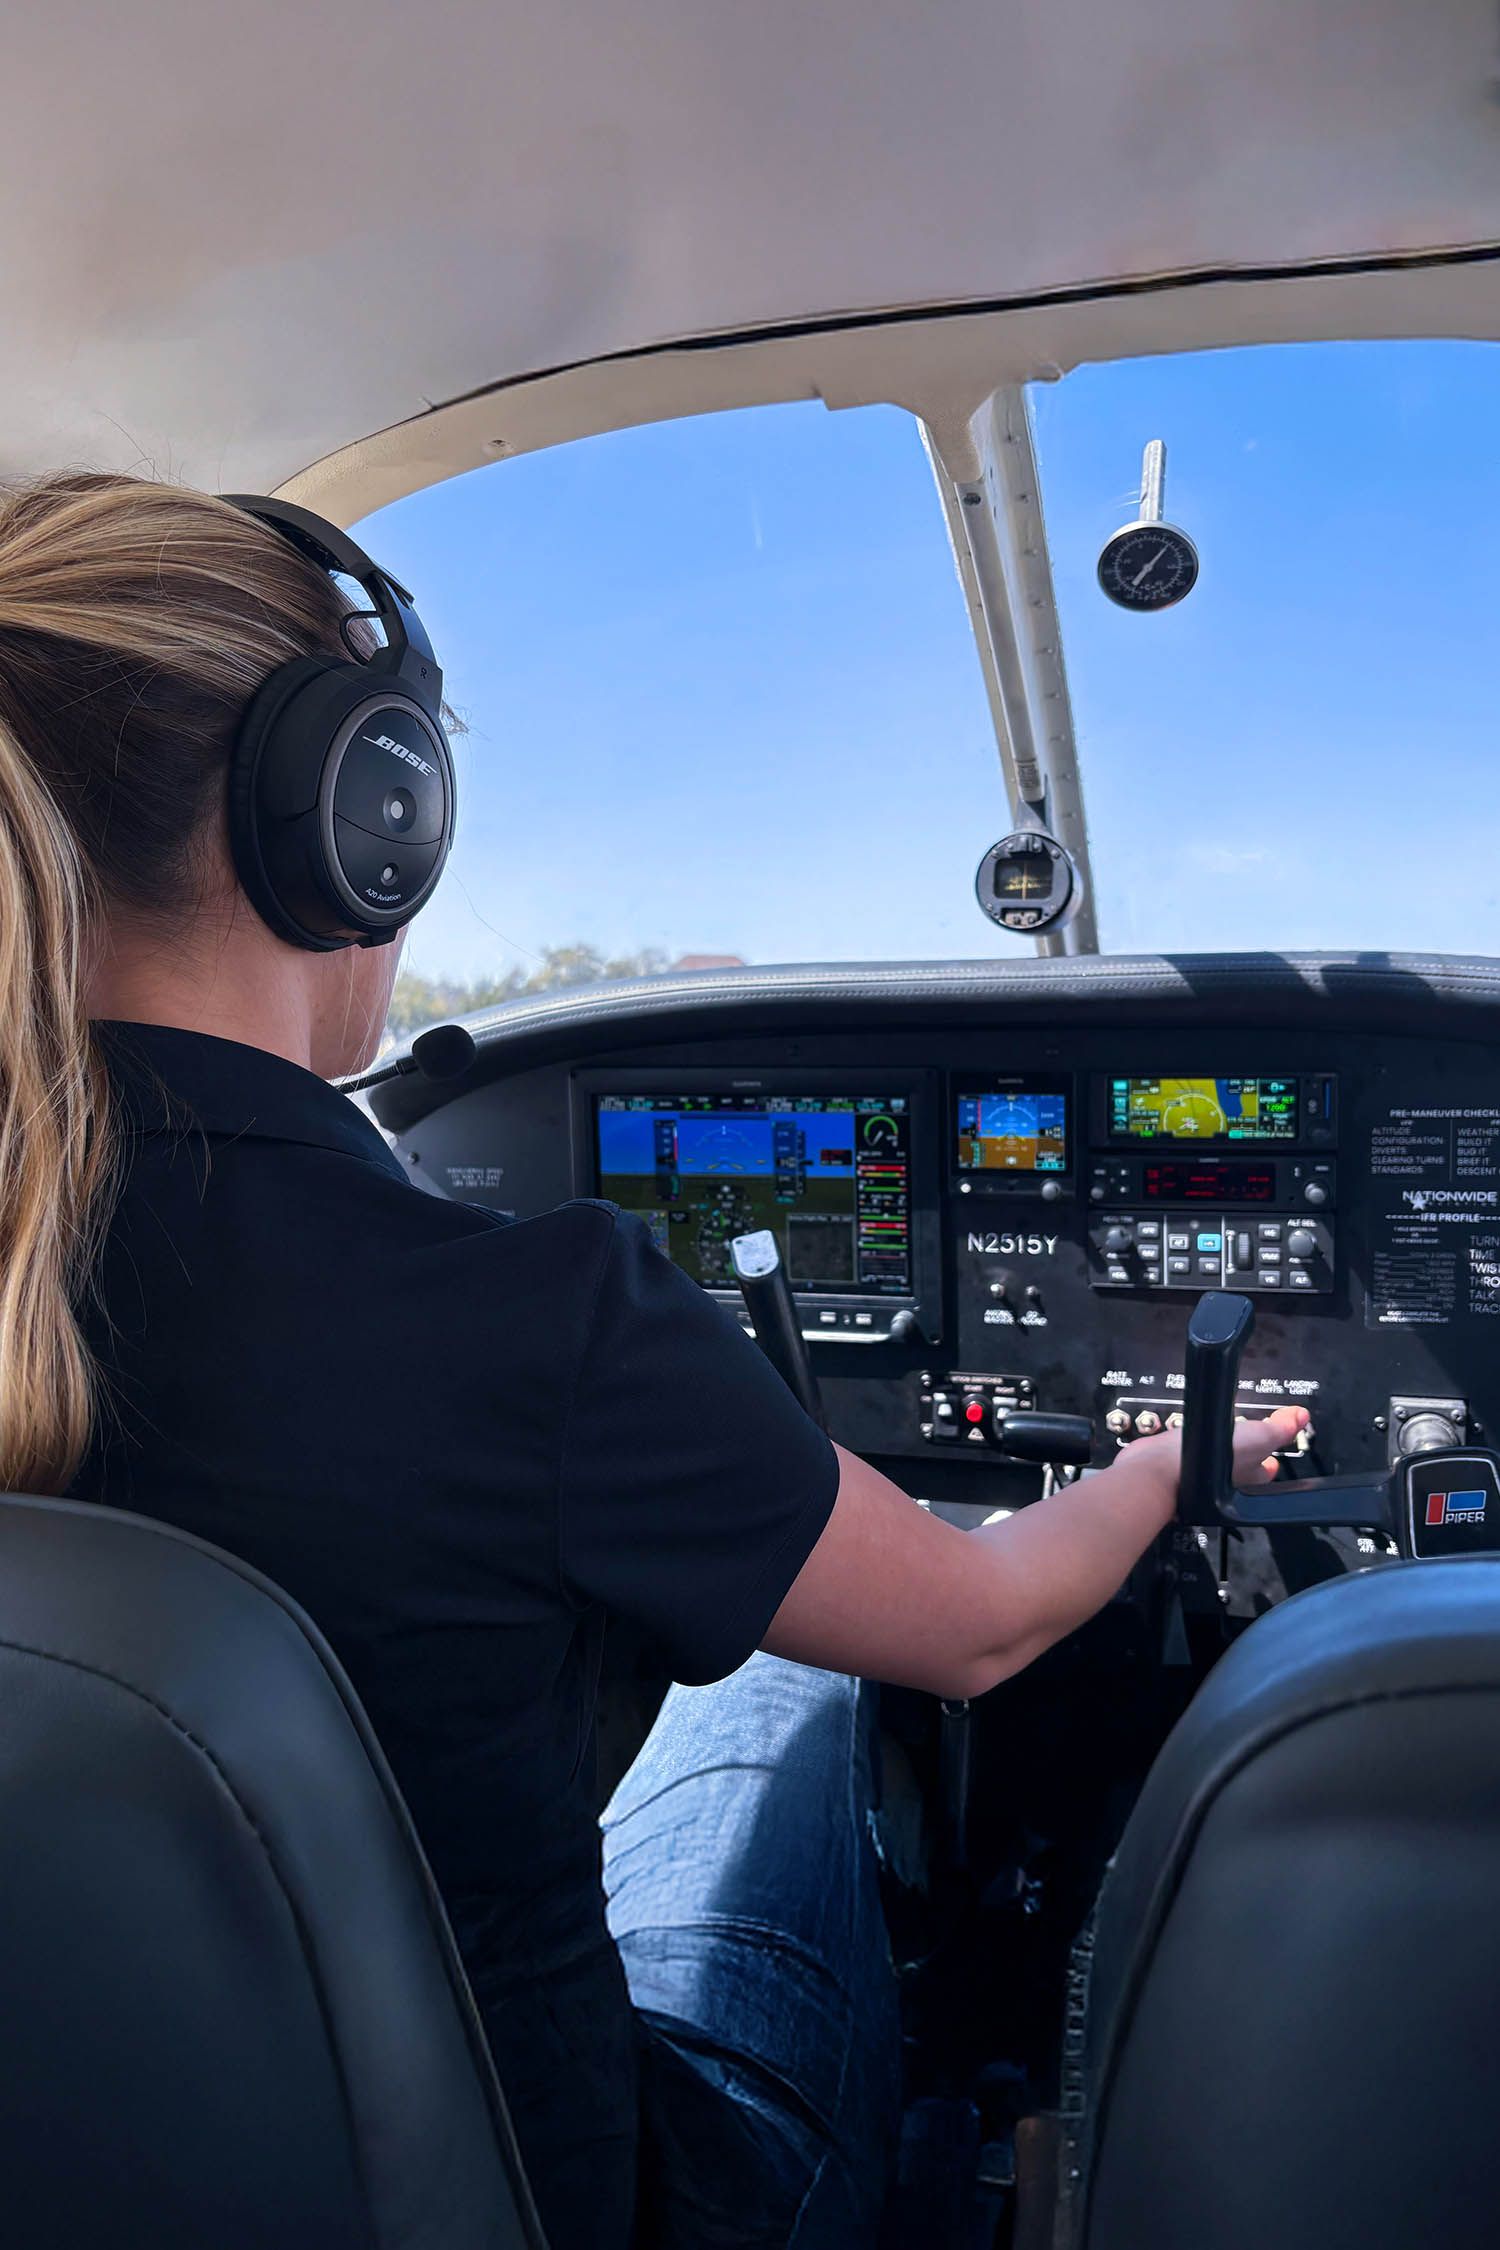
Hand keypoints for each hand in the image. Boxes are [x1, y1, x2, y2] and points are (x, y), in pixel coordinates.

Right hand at [1106, 1406, 1309, 1528]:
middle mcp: (1226, 1480)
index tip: (1274, 1445)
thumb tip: (1301, 1417)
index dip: (1272, 1458)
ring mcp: (1201, 1473)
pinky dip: (1193, 1447)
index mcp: (1249, 1476)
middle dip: (1245, 1454)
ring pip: (1216, 1462)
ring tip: (1220, 1433)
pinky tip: (1191, 1437)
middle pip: (1242, 1467)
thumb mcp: (1258, 1437)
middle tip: (1248, 1437)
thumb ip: (1281, 1428)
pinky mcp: (1177, 1462)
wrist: (1158, 1470)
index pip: (1266, 1468)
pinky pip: (1191, 1454)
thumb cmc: (1207, 1463)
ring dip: (1218, 1450)